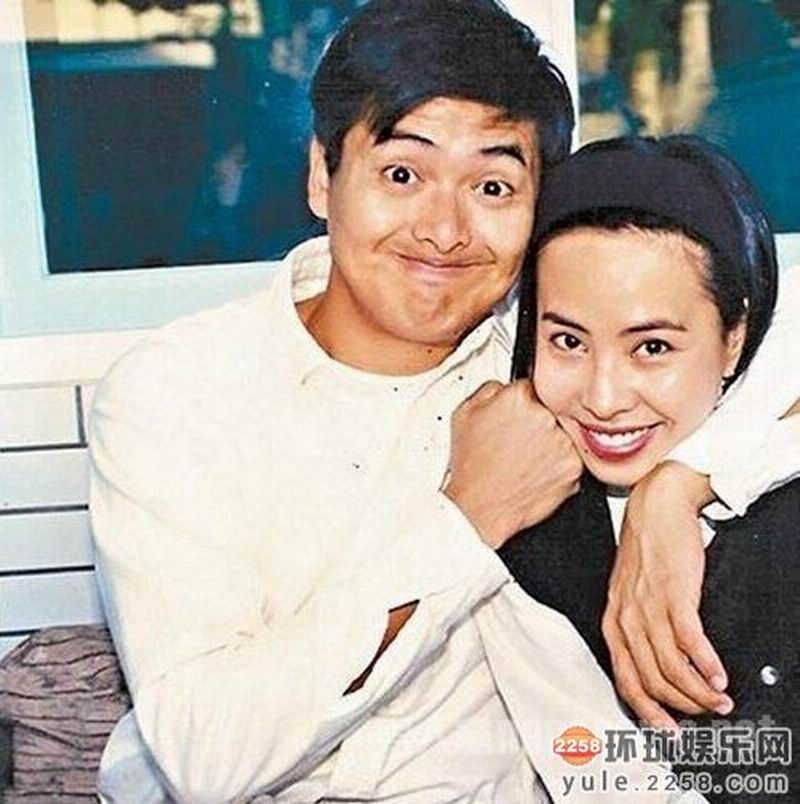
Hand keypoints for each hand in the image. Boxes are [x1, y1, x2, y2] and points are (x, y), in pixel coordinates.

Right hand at [444, 380, 581, 548]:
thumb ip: (490, 389)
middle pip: (550, 408)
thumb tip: (506, 385)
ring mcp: (562, 442)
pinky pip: (571, 457)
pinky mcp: (573, 468)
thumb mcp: (464, 413)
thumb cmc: (471, 466)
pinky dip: (558, 464)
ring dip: (550, 442)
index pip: (532, 385)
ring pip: (563, 432)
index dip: (522, 402)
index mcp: (518, 398)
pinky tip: (536, 470)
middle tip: (519, 440)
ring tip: (526, 458)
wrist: (480, 508)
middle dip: (537, 422)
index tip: (517, 413)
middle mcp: (544, 416)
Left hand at [602, 461, 733, 728]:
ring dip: (699, 692)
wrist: (656, 507)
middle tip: (705, 715)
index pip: (624, 679)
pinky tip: (719, 676)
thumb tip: (656, 663)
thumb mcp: (629, 592)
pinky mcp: (674, 593)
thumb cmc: (646, 549)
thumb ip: (636, 626)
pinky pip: (689, 641)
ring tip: (720, 700)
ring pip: (671, 668)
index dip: (647, 711)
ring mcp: (648, 606)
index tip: (668, 729)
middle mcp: (626, 617)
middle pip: (650, 680)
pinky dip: (706, 665)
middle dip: (681, 707)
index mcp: (613, 620)